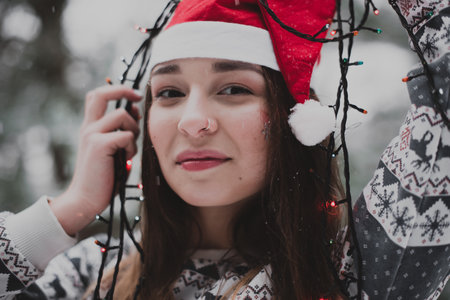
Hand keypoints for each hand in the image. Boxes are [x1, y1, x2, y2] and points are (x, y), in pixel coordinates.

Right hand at [50, 85, 142, 235]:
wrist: (86, 200)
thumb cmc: (104, 178)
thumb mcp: (115, 151)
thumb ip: (122, 132)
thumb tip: (135, 112)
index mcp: (90, 128)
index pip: (97, 97)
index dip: (116, 89)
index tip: (134, 96)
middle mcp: (88, 128)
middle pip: (100, 94)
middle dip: (122, 90)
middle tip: (137, 97)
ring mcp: (91, 135)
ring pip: (122, 115)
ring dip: (134, 129)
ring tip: (130, 149)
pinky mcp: (99, 145)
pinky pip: (126, 135)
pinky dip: (132, 147)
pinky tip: (127, 160)